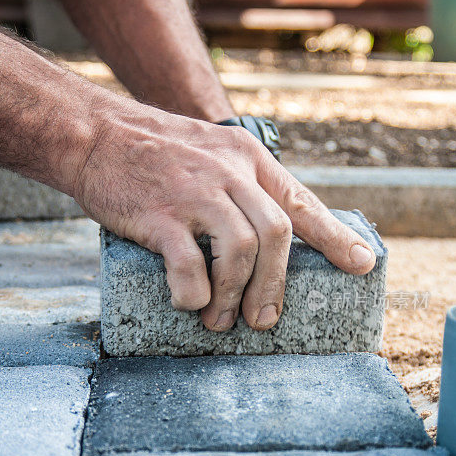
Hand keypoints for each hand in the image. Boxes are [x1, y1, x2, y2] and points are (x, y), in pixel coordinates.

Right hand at [74, 101, 375, 331]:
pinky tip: (189, 303)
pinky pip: (190, 264)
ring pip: (240, 252)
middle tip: (264, 320)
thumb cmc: (151, 152)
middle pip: (276, 235)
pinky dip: (194, 293)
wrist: (93, 134)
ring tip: (222, 321)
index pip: (299, 201)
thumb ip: (238, 184)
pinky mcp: (159, 215)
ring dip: (235, 296)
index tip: (362, 264)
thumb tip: (263, 236)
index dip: (334, 237)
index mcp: (246, 157)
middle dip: (276, 286)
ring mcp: (194, 192)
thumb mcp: (209, 150)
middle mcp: (227, 172)